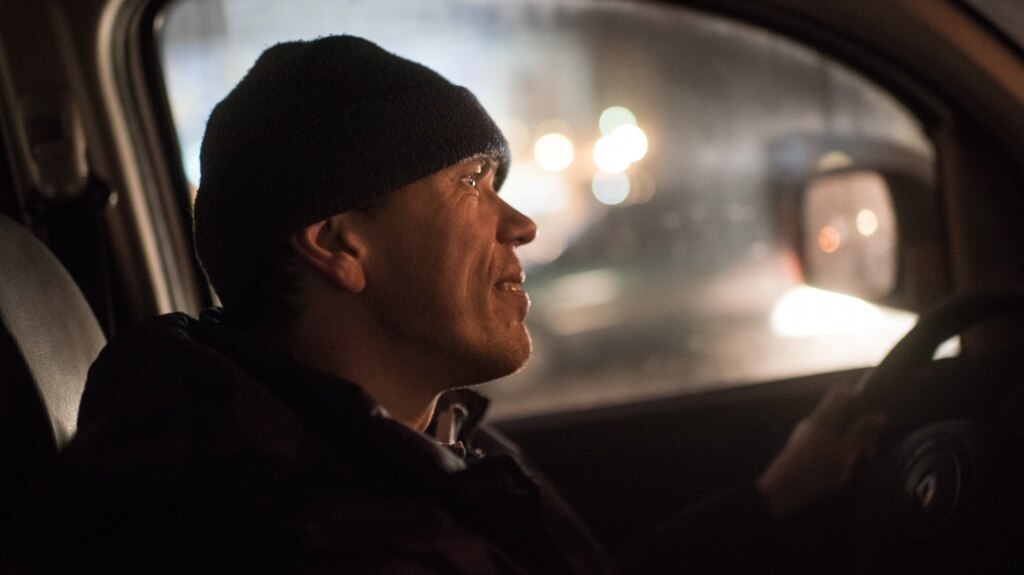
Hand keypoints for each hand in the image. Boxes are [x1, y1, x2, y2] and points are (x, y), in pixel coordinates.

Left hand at [756, 385, 886, 519]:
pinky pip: (826, 444)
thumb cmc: (812, 473)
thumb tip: (879, 415)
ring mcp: (805, 436)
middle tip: (868, 451)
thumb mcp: (842, 454)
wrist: (778, 493)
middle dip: (859, 430)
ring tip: (855, 465)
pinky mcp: (801, 450)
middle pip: (841, 414)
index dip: (859, 396)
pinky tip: (839, 472)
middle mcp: (812, 423)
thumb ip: (861, 434)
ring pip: (835, 432)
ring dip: (849, 445)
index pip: (841, 392)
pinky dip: (837, 453)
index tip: (873, 414)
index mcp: (823, 419)